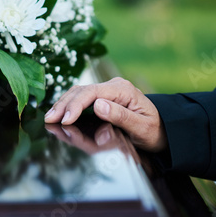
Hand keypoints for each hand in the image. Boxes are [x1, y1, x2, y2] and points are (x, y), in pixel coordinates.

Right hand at [44, 77, 167, 152]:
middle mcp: (113, 86)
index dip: (76, 105)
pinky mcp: (104, 98)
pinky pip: (82, 98)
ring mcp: (108, 90)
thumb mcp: (142, 127)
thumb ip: (121, 116)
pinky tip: (60, 114)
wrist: (165, 129)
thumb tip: (98, 106)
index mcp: (122, 89)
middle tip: (49, 119)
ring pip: (79, 92)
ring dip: (63, 104)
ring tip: (50, 117)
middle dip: (64, 105)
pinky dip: (69, 105)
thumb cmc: (155, 131)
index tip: (66, 120)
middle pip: (82, 90)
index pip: (92, 92)